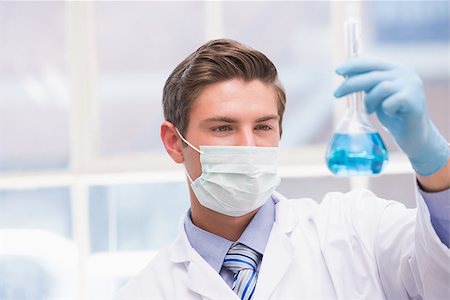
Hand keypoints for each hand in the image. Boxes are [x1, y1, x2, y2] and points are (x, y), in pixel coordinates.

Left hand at [334, 57, 448, 175]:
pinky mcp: (414, 100)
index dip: (353, 65)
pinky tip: (390, 114)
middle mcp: (406, 74)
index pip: (372, 62)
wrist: (414, 136)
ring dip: (370, 101)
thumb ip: (367, 84)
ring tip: (371, 110)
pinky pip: (389, 102)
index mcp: (396, 70)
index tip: (337, 71)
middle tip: (336, 94)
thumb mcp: (377, 96)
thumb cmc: (394, 115)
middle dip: (351, 84)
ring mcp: (412, 86)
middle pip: (372, 75)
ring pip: (380, 88)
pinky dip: (384, 109)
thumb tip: (346, 74)